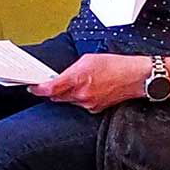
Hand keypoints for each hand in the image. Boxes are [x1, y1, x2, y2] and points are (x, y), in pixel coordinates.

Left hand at [30, 54, 144, 112]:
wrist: (136, 77)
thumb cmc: (116, 65)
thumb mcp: (88, 59)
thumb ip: (71, 70)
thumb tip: (60, 77)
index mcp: (78, 79)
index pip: (50, 89)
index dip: (38, 89)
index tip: (33, 87)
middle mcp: (81, 94)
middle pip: (57, 96)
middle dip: (54, 90)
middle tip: (55, 82)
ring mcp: (88, 103)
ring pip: (68, 101)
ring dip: (69, 93)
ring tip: (82, 82)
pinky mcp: (95, 109)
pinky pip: (80, 104)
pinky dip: (80, 98)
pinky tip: (90, 89)